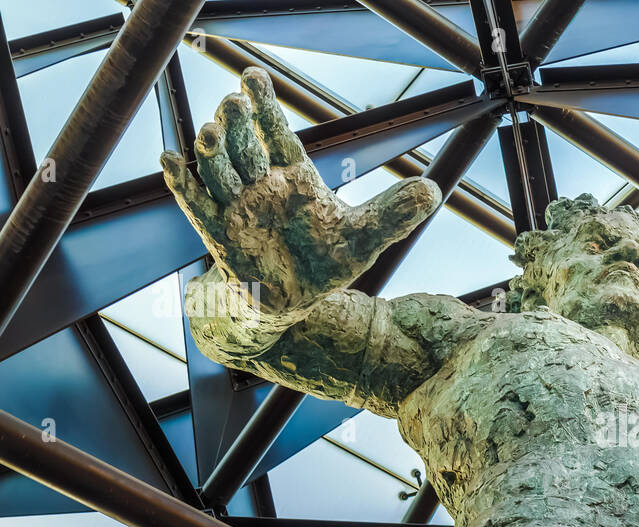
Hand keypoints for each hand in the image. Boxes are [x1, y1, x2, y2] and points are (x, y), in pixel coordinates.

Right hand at [161, 67, 438, 313]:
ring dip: (213, 151)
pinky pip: (197, 205)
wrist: (294, 303)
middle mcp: (261, 186)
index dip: (264, 108)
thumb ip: (394, 214)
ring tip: (210, 130)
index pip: (276, 135)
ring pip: (220, 171)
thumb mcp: (365, 239)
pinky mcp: (221, 235)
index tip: (252, 76)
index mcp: (295, 178)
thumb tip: (433, 190)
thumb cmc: (325, 264)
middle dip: (237, 126)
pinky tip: (171, 161)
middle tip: (233, 103)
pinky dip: (184, 184)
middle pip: (244, 148)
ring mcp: (238, 208)